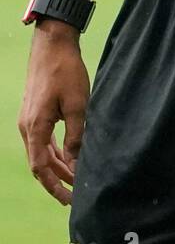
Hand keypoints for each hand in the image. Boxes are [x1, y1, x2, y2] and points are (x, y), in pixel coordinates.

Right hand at [18, 19, 89, 205]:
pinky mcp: (35, 112)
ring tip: (75, 179)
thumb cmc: (66, 71)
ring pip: (41, 152)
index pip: (40, 168)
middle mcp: (27, 126)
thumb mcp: (78, 105)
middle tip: (74, 196)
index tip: (69, 199)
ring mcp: (29, 119)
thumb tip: (77, 162)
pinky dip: (55, 151)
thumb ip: (76, 136)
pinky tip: (68, 156)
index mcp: (35, 127)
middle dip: (57, 180)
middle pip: (39, 163)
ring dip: (57, 166)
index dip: (55, 186)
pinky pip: (42, 140)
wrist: (53, 43)